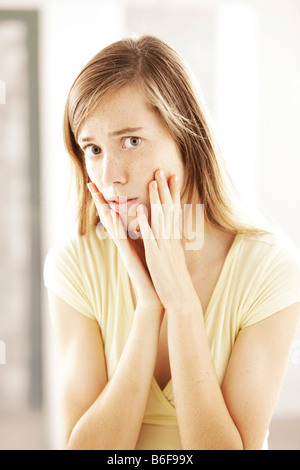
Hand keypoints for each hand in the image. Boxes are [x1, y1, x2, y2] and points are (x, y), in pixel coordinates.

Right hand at [87, 183, 162, 314]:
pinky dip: (117, 226)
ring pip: (112, 225)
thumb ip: (145, 237)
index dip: (110, 200)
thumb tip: (145, 224)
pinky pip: (121, 238)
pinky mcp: (128, 257)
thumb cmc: (152, 274)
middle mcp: (124, 242)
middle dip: (100, 200)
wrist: (154, 295)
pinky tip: (113, 214)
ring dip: (104, 209)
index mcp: (129, 239)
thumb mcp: (148, 250)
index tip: (102, 185)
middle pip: (110, 217)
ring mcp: (124, 249)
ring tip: (95, 193)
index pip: (118, 215)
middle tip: (90, 183)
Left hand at [136, 170, 198, 310]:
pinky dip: (145, 223)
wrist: (180, 298)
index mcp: (175, 238)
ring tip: (152, 181)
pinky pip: (149, 237)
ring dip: (156, 199)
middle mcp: (171, 238)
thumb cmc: (175, 279)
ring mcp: (164, 246)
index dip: (173, 192)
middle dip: (164, 189)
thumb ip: (170, 242)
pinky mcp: (156, 256)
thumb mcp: (173, 256)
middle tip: (161, 170)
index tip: (173, 176)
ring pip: (160, 218)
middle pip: (169, 209)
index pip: (175, 209)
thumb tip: (169, 232)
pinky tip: (140, 210)